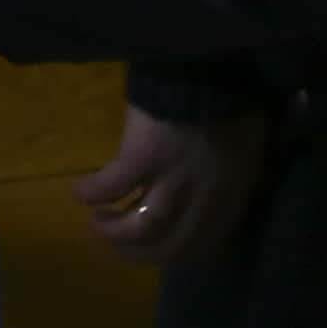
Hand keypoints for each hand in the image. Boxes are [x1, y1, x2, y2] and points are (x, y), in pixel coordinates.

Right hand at [75, 106, 268, 266]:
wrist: (207, 72)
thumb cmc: (229, 108)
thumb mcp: (246, 154)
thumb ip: (232, 182)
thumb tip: (218, 199)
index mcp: (228, 199)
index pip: (201, 246)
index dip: (173, 254)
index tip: (153, 250)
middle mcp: (200, 199)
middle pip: (167, 245)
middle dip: (137, 253)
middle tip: (116, 246)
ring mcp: (171, 180)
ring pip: (139, 227)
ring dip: (114, 232)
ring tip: (96, 223)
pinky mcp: (141, 158)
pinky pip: (111, 186)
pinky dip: (93, 193)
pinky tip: (80, 192)